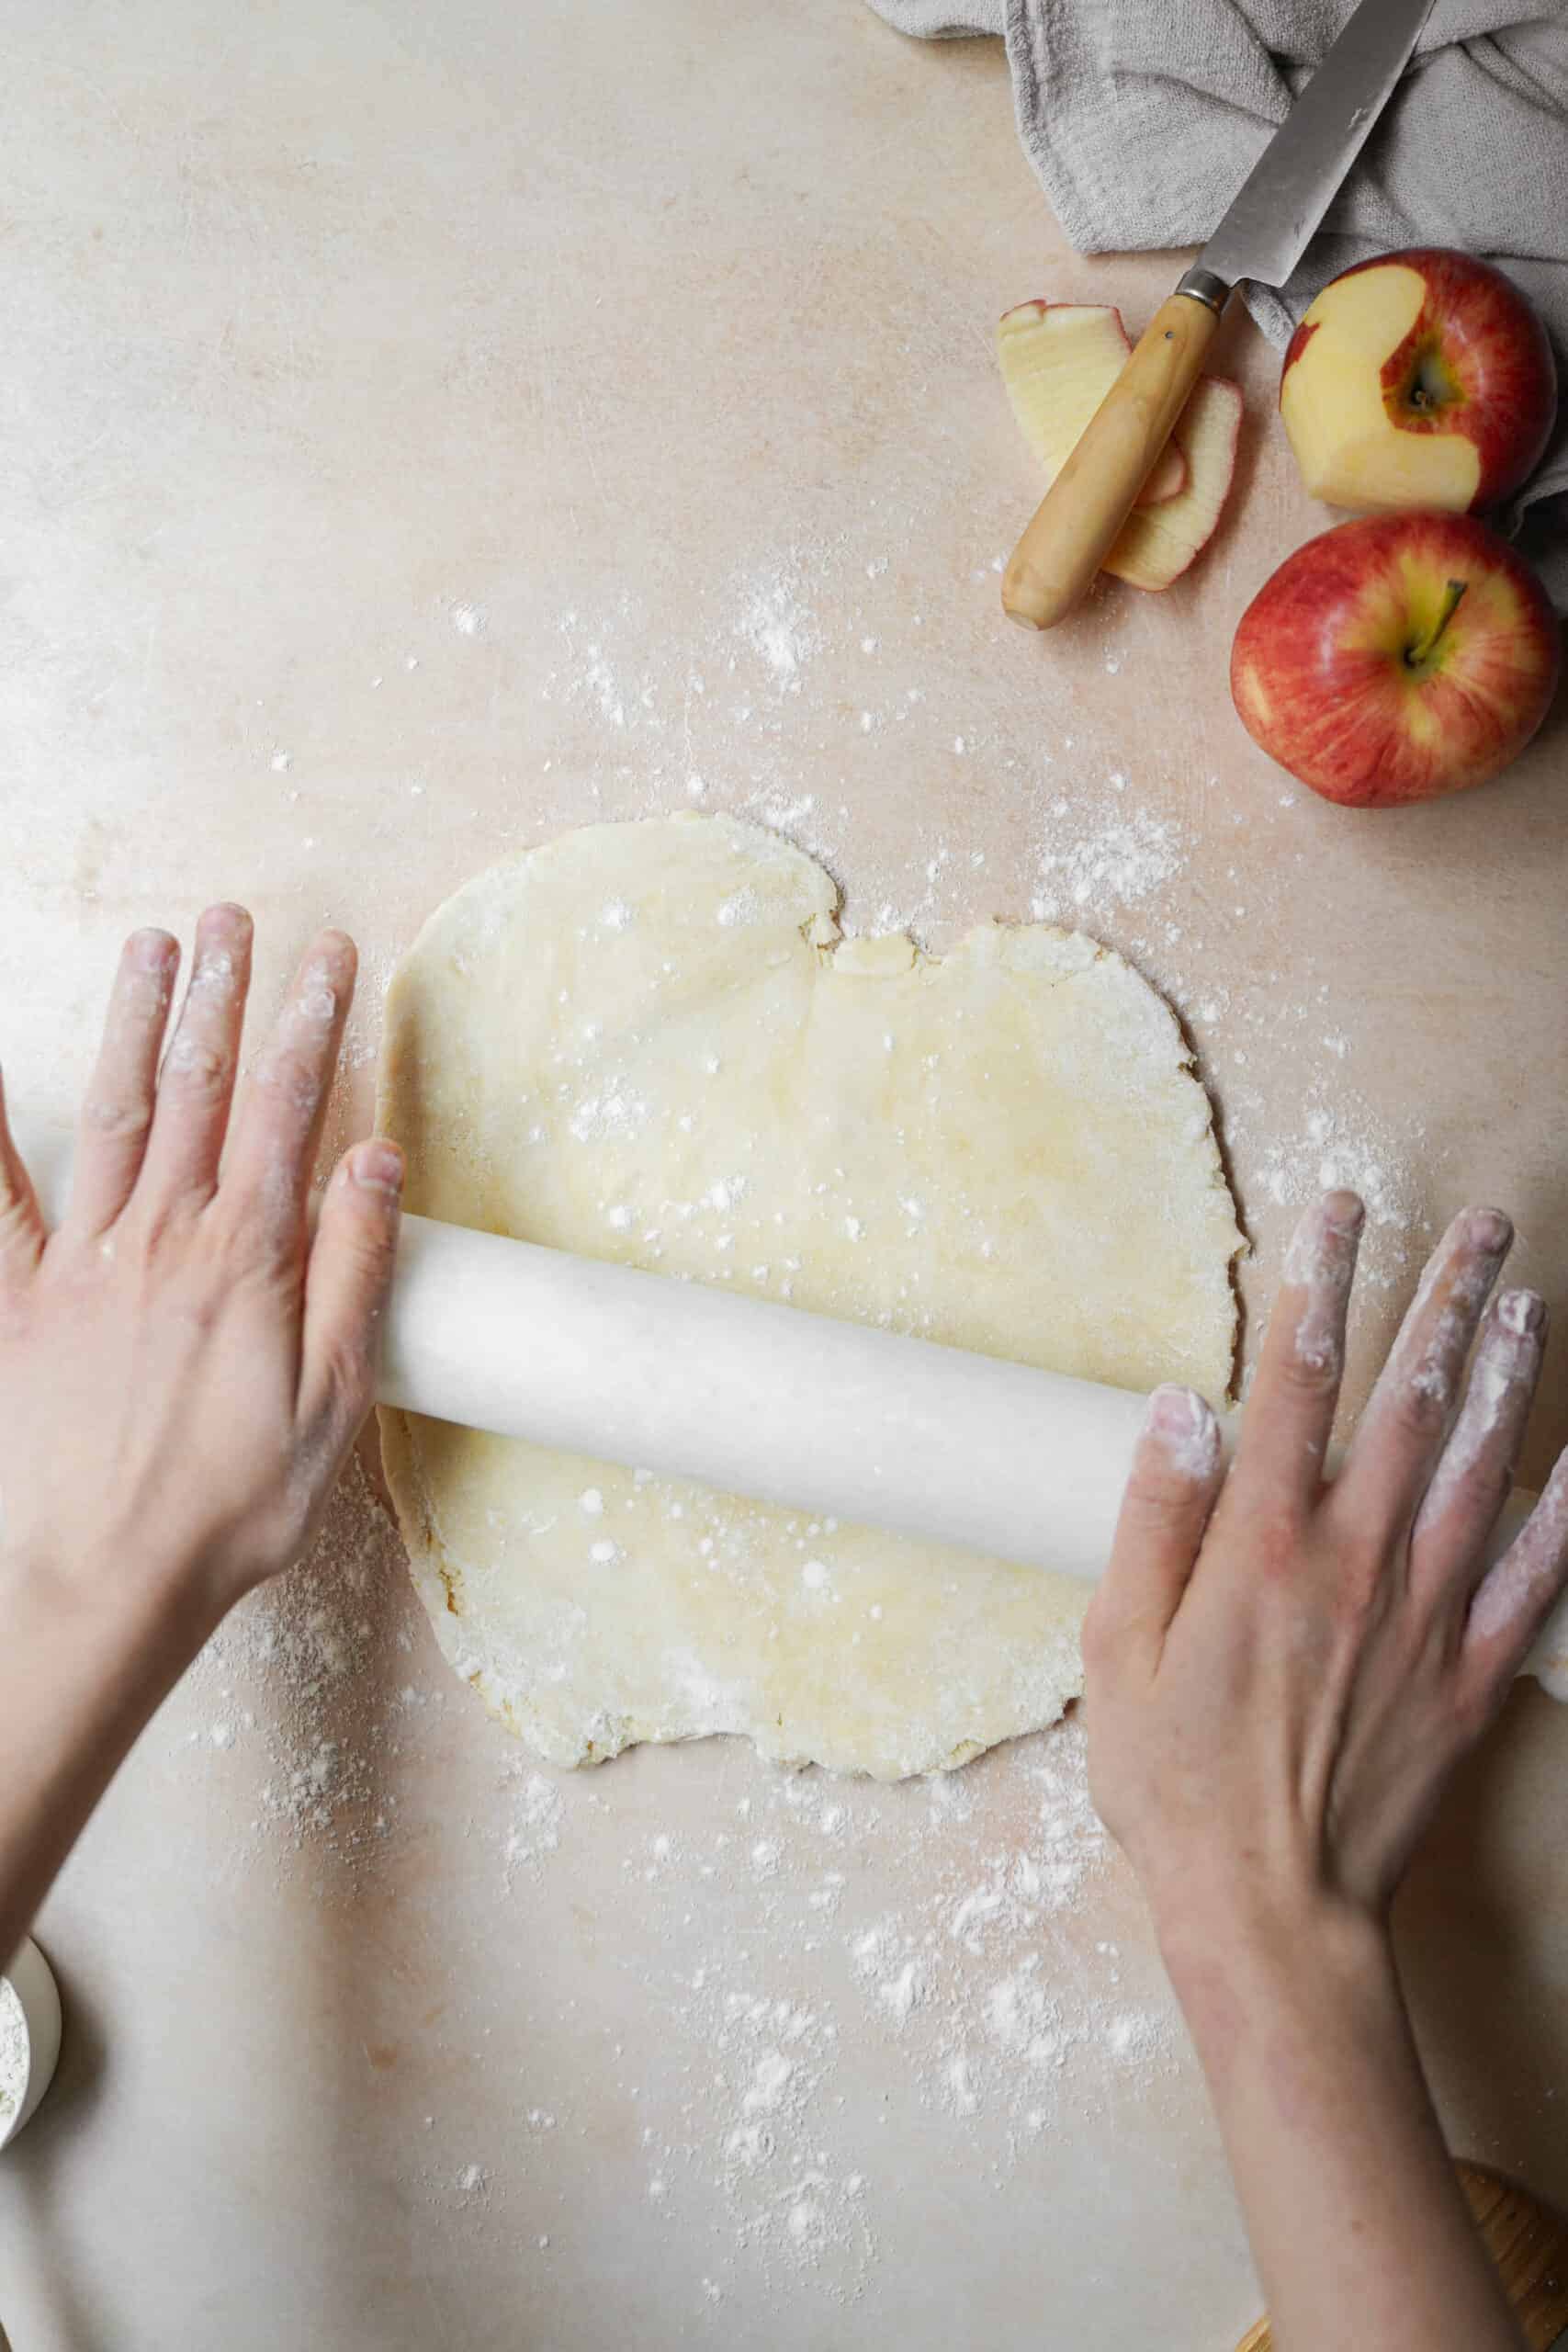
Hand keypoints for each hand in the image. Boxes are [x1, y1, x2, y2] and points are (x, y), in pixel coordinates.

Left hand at [0, 906, 402, 1637]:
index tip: (331, 954)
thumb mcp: (329, 1406)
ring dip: (135, 1024)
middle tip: (231, 917)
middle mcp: (161, 1242)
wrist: (93, 1586)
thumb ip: (353, 1273)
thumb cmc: (223, 1514)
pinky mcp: (17, 1304)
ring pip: (115, 1117)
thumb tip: (375, 1158)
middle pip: (200, 1091)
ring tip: (150, 947)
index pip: (289, 1110)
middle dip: (219, 994)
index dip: (311, 1022)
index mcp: (246, 1262)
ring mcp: (81, 1266)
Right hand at [1084, 1190, 1567, 1956]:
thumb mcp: (1118, 1648)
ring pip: (1483, 1464)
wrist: (1270, 1909)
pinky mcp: (1472, 1674)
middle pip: (1411, 1397)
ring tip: (1531, 1299)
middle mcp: (1358, 1558)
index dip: (1321, 1278)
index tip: (1341, 1207)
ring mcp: (1426, 1614)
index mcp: (1264, 1543)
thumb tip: (1182, 1407)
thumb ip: (1155, 1518)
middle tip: (1482, 1226)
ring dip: (1511, 1373)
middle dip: (1447, 1298)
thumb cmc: (1175, 1782)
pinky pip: (1539, 1578)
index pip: (1299, 1376)